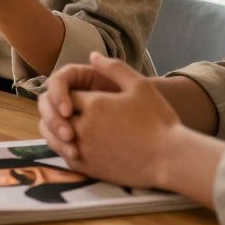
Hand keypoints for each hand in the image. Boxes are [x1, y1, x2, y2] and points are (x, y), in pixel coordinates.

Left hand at [38, 53, 184, 189]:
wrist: (170, 158)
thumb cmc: (158, 120)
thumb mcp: (140, 85)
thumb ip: (113, 68)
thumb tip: (92, 56)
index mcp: (94, 104)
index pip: (66, 94)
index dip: (70, 93)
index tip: (81, 96)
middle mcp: (83, 127)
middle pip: (55, 115)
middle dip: (59, 110)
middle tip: (67, 110)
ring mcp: (84, 149)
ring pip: (54, 137)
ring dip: (55, 129)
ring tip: (66, 124)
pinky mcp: (88, 168)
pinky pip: (64, 155)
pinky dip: (64, 147)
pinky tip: (74, 143)